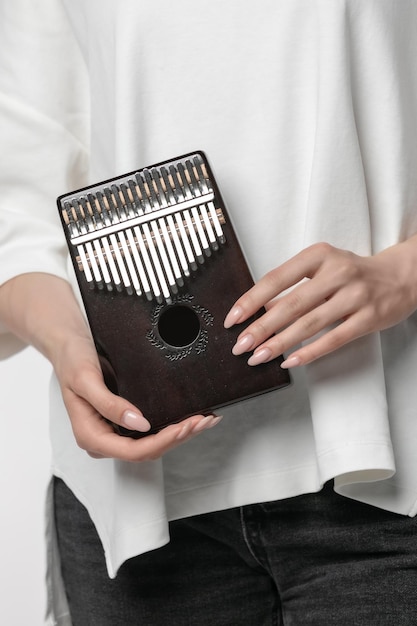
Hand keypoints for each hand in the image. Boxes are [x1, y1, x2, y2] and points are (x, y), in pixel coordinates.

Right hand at [0, 273, 221, 460]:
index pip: (133, 451)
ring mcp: (116, 431)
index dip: (161, 441)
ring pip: (153, 444)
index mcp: (91, 436)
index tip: (183, 426)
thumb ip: (109, 404)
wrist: (70, 345)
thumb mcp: (85, 379)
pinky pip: (153, 430)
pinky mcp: (126, 421)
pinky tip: (192, 416)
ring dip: (181, 434)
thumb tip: (139, 424)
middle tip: (203, 421)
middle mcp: (105, 439)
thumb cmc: (73, 360)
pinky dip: (174, 425)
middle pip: (148, 450)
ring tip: (206, 420)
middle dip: (178, 438)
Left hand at [224, 239, 416, 367]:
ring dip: (280, 343)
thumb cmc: (354, 273)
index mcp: (319, 255)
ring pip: (310, 324)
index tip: (233, 318)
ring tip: (259, 357)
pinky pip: (333, 339)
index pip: (276, 278)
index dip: (251, 300)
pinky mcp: (368, 318)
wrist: (401, 276)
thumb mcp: (322, 269)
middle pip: (291, 304)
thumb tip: (261, 311)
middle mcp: (337, 272)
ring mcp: (355, 295)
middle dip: (261, 328)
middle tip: (240, 345)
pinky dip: (310, 352)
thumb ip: (293, 288)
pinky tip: (291, 361)